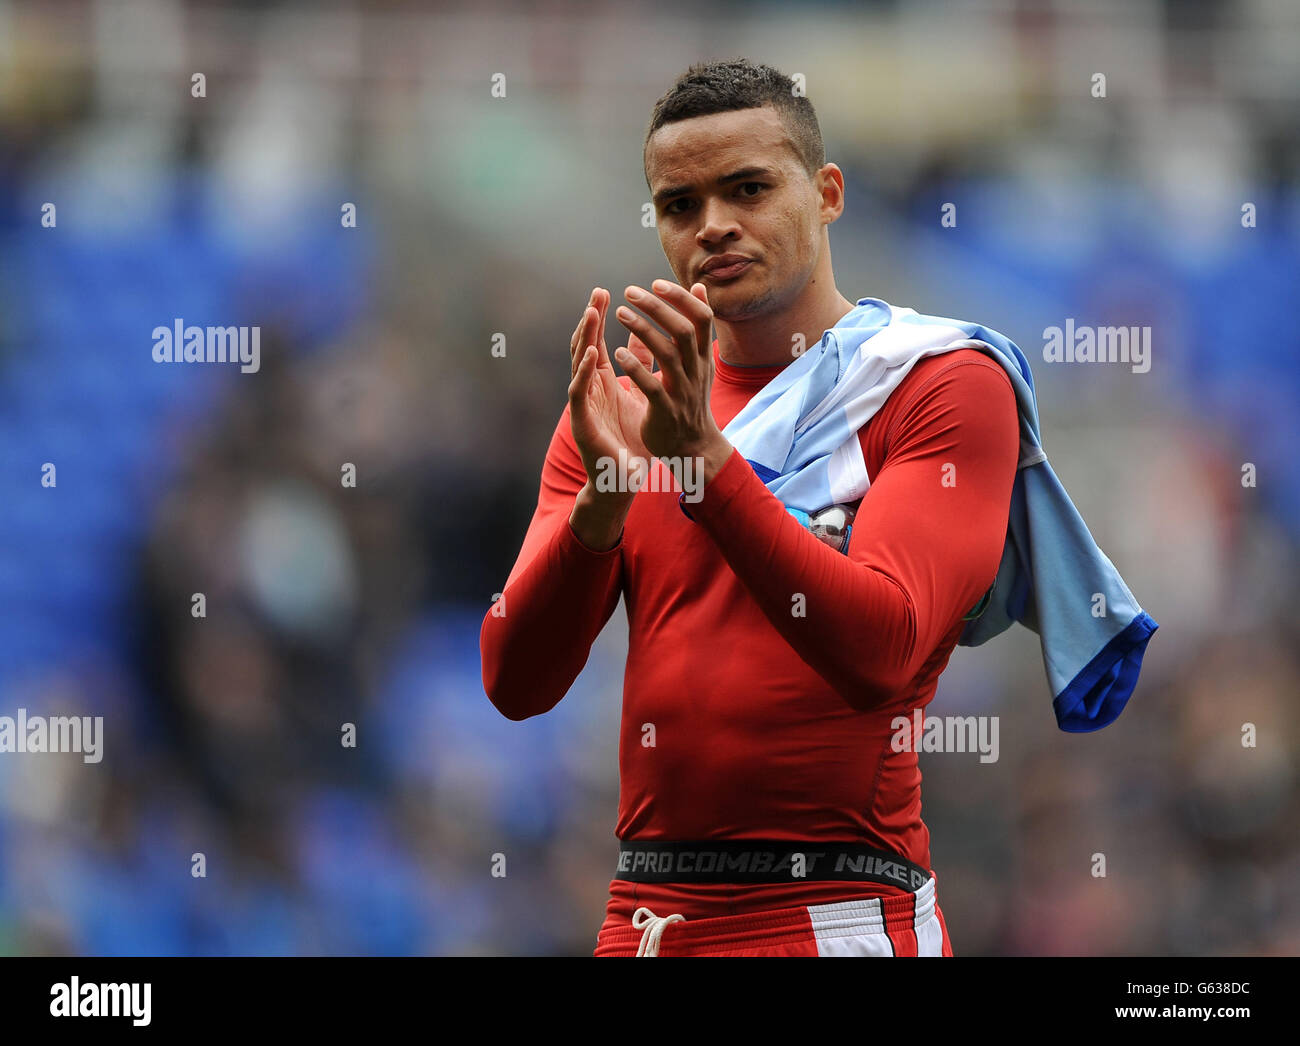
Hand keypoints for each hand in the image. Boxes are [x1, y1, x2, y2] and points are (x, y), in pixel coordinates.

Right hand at [568, 287, 656, 489]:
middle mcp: (589, 388)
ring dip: (584, 337)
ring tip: (592, 313)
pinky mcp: (581, 421)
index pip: (598, 342)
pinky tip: (590, 353)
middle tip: (597, 293)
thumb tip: (647, 335)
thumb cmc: (631, 439)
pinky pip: (578, 391)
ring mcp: (583, 403)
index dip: (600, 318)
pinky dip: (582, 371)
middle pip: (585, 346)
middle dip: (590, 319)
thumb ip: (641, 365)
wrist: (625, 478)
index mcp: (603, 381)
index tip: (605, 292)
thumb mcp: (641, 394)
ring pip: (578, 363)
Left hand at [613, 280, 732, 479]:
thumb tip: (699, 286)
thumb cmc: (690, 399)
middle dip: (657, 307)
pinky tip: (617, 354)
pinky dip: (635, 368)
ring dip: (642, 330)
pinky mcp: (666, 412)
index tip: (656, 283)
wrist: (693, 448)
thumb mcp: (698, 361)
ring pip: (667, 355)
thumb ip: (696, 326)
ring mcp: (682, 392)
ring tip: (619, 313)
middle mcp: (696, 372)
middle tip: (630, 291)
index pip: (702, 318)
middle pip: (682, 331)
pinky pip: (651, 387)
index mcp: (703, 358)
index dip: (681, 298)